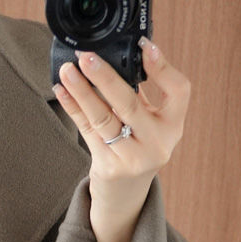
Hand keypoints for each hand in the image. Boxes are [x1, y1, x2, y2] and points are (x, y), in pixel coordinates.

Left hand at [52, 36, 191, 217]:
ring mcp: (133, 158)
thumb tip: (114, 57)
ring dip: (82, 91)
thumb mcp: (148, 125)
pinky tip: (61, 91)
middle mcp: (158, 143)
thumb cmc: (135, 149)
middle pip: (130, 104)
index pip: (179, 91)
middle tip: (86, 56)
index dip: (162, 67)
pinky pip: (87, 131)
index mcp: (173, 126)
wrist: (125, 195)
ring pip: (103, 118)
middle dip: (105, 77)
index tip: (143, 45)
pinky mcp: (109, 167)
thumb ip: (139, 96)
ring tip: (67, 70)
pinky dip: (73, 108)